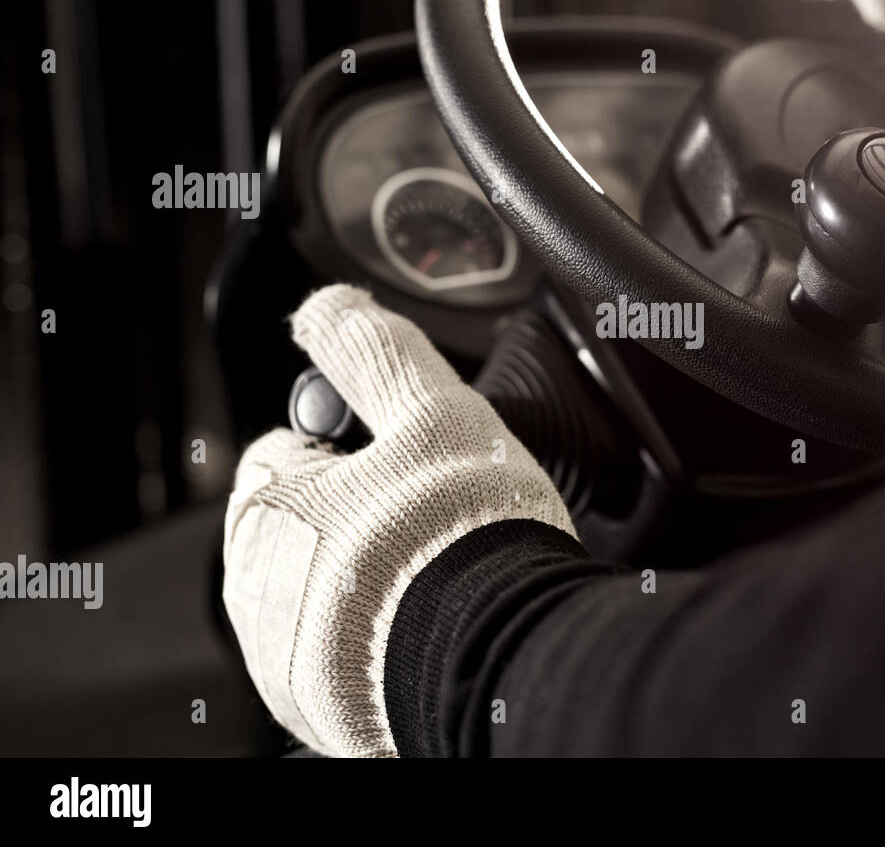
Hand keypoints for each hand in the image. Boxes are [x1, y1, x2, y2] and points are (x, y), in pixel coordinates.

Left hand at [222, 285, 575, 756]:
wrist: (496, 658)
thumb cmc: (462, 538)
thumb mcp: (429, 409)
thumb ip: (373, 349)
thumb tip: (328, 306)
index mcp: (266, 508)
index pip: (289, 447)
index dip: (355, 439)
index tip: (401, 455)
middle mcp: (256, 591)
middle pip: (311, 524)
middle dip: (364, 514)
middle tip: (433, 517)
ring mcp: (285, 661)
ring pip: (328, 592)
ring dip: (373, 579)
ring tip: (442, 576)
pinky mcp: (324, 711)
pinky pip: (347, 656)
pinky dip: (382, 639)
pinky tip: (433, 626)